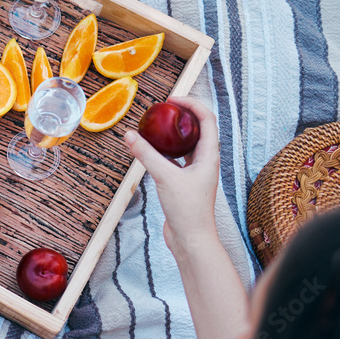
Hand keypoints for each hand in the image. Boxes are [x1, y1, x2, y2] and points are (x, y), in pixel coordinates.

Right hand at [123, 97, 219, 253]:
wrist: (191, 239)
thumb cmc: (187, 210)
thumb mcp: (164, 177)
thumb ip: (146, 155)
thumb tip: (129, 135)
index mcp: (210, 156)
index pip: (207, 119)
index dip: (192, 104)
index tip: (171, 99)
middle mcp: (205, 162)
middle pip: (197, 129)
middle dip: (181, 116)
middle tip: (162, 109)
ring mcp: (195, 173)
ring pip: (185, 145)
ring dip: (172, 135)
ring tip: (154, 128)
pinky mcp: (183, 183)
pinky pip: (174, 160)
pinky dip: (163, 152)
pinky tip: (149, 152)